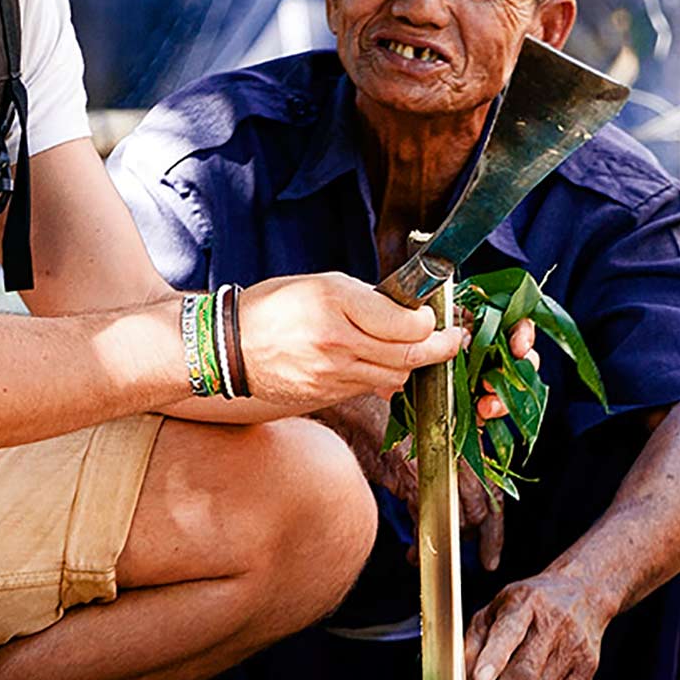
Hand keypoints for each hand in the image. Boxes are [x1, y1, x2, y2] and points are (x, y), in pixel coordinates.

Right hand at [235, 273, 465, 410]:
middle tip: (452, 339)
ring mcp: (333, 374)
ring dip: (410, 364)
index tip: (436, 316)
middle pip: (410, 355)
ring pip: (395, 376)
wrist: (228, 348)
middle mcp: (338, 341)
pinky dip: (382, 376)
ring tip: (414, 349)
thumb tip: (406, 313)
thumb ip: (367, 299)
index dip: (430, 322)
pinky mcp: (328, 396)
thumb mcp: (321, 284)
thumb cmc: (273, 307)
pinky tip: (381, 363)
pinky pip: (370, 388)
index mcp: (336, 302)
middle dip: (440, 347)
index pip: (408, 323)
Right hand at [330, 393, 508, 569]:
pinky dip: (420, 542)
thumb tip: (456, 510)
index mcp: (466, 445)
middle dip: (469, 541)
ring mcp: (436, 464)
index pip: (494, 493)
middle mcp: (457, 455)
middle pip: (479, 510)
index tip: (490, 556)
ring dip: (442, 544)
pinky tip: (412, 553)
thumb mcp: (424, 450)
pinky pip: (425, 519)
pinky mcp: (412, 476)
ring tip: (426, 555)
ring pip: (456, 518)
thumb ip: (445, 475)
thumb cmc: (385, 427)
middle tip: (456, 562)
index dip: (495, 529)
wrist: (357, 412)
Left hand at [463, 570, 614, 679]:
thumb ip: (475, 640)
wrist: (584, 594)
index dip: (494, 658)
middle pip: (525, 674)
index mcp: (527, 602)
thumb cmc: (533, 603)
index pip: (510, 631)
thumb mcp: (496, 607)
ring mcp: (575, 650)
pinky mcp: (586, 671)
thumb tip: (463, 679)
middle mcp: (556, 624)